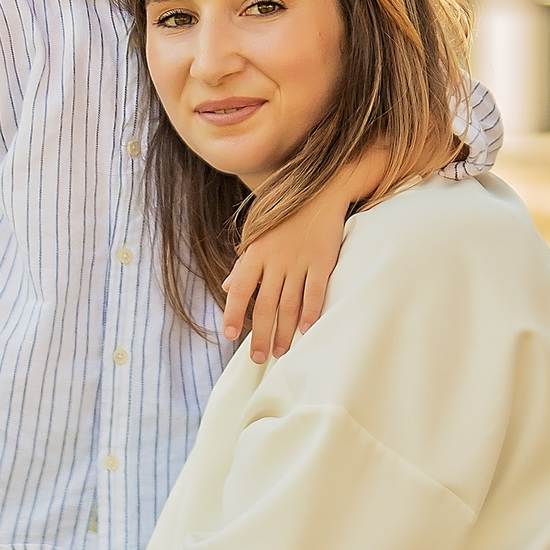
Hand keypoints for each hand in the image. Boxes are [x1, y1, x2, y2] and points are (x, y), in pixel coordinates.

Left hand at [222, 145, 390, 361]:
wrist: (320, 191)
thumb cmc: (285, 215)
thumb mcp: (258, 235)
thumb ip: (244, 265)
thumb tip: (226, 287)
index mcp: (255, 253)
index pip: (240, 289)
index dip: (233, 313)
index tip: (230, 335)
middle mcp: (275, 259)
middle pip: (265, 305)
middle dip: (260, 335)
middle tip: (258, 358)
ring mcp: (300, 260)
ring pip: (289, 304)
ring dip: (284, 332)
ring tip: (281, 352)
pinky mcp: (322, 260)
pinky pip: (315, 291)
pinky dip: (311, 313)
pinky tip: (306, 331)